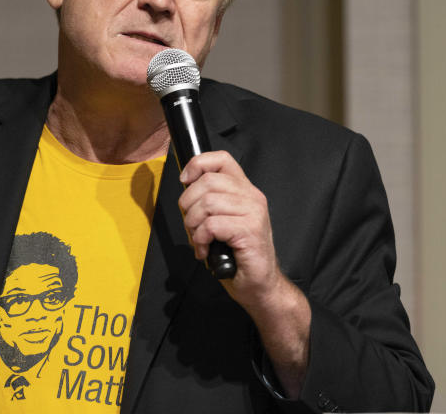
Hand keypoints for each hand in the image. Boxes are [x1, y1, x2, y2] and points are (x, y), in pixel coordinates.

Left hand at [178, 151, 309, 395]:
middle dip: (188, 204)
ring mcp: (254, 213)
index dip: (197, 165)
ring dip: (193, 225)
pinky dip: (200, 239)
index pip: (222, 159)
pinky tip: (205, 250)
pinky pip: (211, 225)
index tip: (185, 182)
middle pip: (207, 181)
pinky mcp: (250, 231)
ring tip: (199, 241)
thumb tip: (185, 188)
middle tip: (191, 225)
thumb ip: (209, 202)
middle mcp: (252, 197)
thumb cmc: (237, 256)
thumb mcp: (221, 221)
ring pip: (207, 203)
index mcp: (245, 190)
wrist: (260, 286)